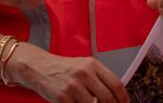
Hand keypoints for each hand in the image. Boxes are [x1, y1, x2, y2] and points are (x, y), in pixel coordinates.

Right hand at [9, 43, 128, 102]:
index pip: (116, 84)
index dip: (123, 99)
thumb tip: (117, 96)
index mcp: (92, 64)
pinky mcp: (63, 99)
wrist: (39, 67)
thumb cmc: (64, 68)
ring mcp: (73, 87)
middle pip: (108, 98)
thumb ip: (100, 78)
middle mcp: (84, 74)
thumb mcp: (84, 66)